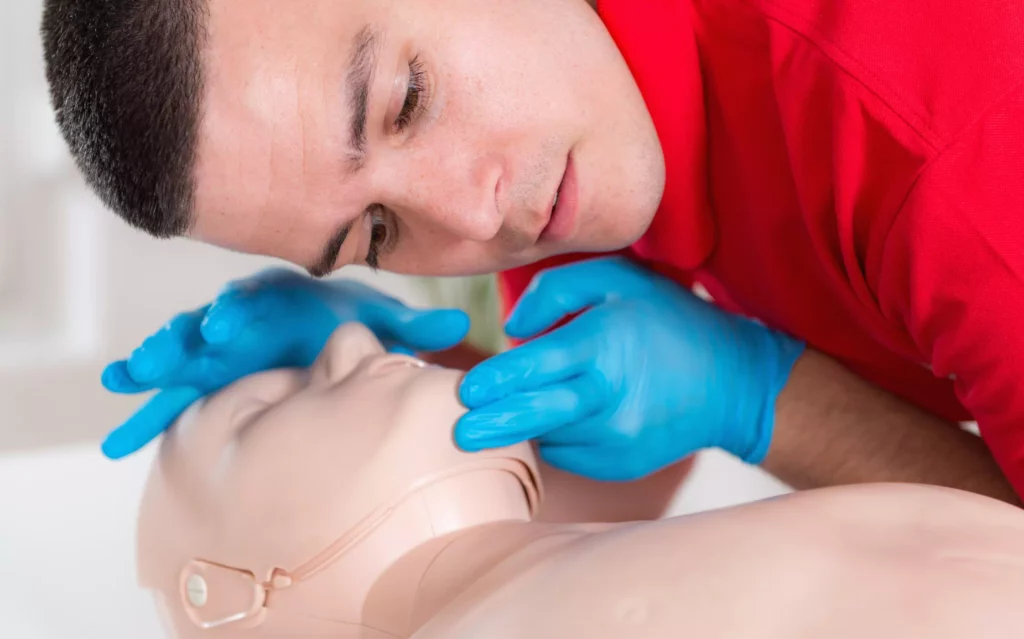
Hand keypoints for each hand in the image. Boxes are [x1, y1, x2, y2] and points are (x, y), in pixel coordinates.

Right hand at [101, 268, 468, 458]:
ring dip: (154, 364)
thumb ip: (414, 328)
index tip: (226, 330)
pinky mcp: (207, 375)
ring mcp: (218, 347)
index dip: (238, 314)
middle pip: (205, 326)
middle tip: (156, 358)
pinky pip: (174, 390)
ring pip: (180, 354)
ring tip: (124, 380)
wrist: (323, 320)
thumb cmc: (352, 320)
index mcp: (280, 301)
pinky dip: (147, 405)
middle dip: (181, 340)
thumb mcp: (385, 323)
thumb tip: (459, 325)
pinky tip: (118, 424)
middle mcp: (242, 318)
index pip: (255, 303)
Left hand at [454, 257, 804, 480]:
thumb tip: (512, 329)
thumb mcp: (618, 279)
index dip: (497, 380)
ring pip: (549, 434)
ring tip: (508, 412)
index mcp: (605, 344)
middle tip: (458, 432)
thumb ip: (557, 289)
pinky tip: (565, 415)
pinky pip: (569, 452)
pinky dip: (556, 434)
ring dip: (526, 423)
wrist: (733, 382)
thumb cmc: (668, 319)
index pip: (536, 366)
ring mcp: (618, 437)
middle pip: (535, 414)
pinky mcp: (622, 464)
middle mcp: (610, 395)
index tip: (465, 389)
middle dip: (491, 425)